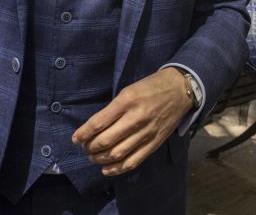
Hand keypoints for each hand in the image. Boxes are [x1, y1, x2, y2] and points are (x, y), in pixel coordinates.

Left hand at [72, 67, 192, 176]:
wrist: (180, 91)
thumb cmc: (150, 87)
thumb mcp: (128, 90)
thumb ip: (113, 108)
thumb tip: (95, 127)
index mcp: (126, 101)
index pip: (99, 122)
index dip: (84, 133)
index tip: (75, 138)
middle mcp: (136, 118)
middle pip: (106, 140)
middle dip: (90, 147)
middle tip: (84, 147)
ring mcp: (146, 133)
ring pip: (118, 153)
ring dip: (100, 159)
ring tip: (93, 157)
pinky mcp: (154, 144)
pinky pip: (134, 161)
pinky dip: (117, 169)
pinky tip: (106, 169)